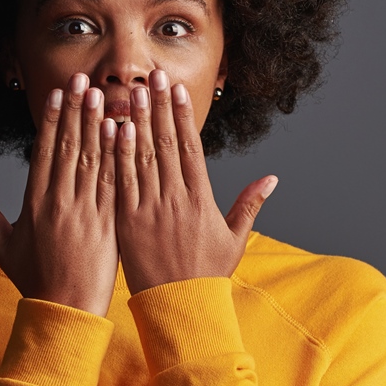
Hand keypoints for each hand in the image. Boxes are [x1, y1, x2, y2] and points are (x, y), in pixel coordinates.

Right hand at [0, 74, 119, 315]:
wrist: (64, 311)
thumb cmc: (36, 281)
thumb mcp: (5, 246)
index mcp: (34, 203)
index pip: (43, 151)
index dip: (51, 120)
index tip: (57, 93)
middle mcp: (57, 201)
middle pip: (67, 146)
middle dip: (75, 110)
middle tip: (82, 79)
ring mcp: (82, 211)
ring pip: (89, 159)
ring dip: (96, 124)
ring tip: (101, 94)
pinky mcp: (106, 223)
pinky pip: (111, 182)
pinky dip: (116, 155)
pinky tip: (121, 131)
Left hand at [115, 69, 277, 294]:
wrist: (181, 310)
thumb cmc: (208, 277)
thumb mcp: (235, 240)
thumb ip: (249, 205)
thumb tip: (272, 178)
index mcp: (202, 200)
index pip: (191, 148)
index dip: (182, 116)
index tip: (177, 90)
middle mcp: (177, 200)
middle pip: (166, 144)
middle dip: (158, 107)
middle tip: (152, 76)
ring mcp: (151, 210)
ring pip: (143, 158)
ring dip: (137, 122)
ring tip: (131, 92)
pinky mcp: (129, 223)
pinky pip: (123, 183)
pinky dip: (118, 155)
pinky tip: (113, 130)